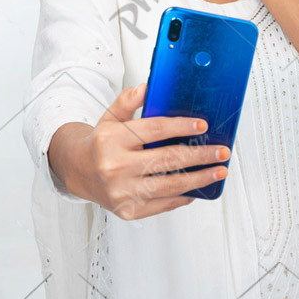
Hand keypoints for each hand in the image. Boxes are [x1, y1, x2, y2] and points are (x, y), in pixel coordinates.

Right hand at [53, 83, 232, 219]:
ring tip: (218, 171)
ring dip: (199, 179)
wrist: (76, 172)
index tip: (203, 126)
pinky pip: (161, 205)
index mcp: (112, 140)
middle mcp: (115, 167)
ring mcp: (121, 191)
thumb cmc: (100, 144)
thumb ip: (127, 102)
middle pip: (167, 160)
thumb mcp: (110, 117)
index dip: (182, 127)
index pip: (154, 130)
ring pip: (169, 186)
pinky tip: (196, 188)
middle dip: (200, 156)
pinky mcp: (127, 210)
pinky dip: (182, 197)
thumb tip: (146, 88)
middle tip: (221, 152)